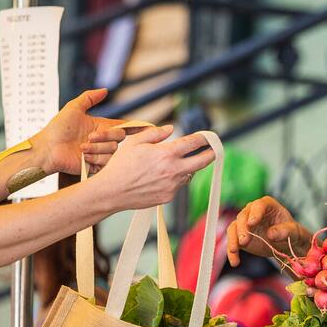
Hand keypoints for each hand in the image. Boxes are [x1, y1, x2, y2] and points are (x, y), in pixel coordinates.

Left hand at [30, 88, 130, 173]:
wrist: (48, 149)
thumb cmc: (57, 129)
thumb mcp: (73, 108)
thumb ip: (89, 97)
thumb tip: (105, 90)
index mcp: (101, 127)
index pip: (123, 126)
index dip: (136, 127)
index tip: (149, 127)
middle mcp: (103, 140)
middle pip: (120, 137)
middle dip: (105, 136)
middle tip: (89, 137)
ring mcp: (100, 153)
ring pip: (113, 150)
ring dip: (96, 148)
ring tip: (81, 148)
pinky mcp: (97, 166)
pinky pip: (107, 162)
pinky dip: (95, 158)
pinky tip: (83, 157)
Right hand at [93, 128, 215, 209]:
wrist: (112, 191)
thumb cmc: (121, 165)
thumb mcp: (135, 142)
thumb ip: (155, 133)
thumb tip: (171, 128)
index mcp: (166, 154)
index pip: (193, 143)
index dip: (203, 138)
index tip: (208, 136)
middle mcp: (173, 170)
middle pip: (202, 161)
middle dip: (211, 154)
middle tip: (215, 150)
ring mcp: (172, 186)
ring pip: (189, 175)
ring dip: (188, 168)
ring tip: (176, 164)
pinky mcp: (168, 197)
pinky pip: (177, 186)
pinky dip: (174, 180)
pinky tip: (161, 177)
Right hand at [226, 196, 311, 266]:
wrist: (285, 244)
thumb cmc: (292, 233)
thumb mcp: (294, 232)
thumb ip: (285, 231)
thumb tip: (271, 234)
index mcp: (267, 205)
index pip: (258, 205)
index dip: (255, 213)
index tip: (252, 223)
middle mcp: (253, 212)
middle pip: (243, 217)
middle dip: (242, 229)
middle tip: (244, 241)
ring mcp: (244, 224)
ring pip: (234, 228)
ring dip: (233, 240)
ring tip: (234, 251)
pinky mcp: (239, 237)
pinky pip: (232, 242)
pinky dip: (232, 252)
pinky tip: (235, 262)